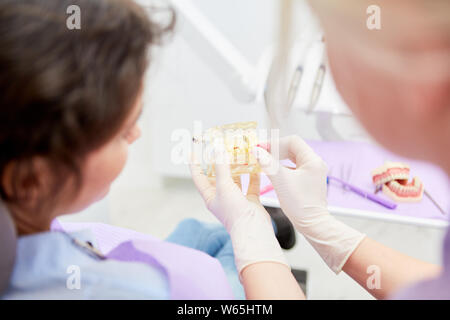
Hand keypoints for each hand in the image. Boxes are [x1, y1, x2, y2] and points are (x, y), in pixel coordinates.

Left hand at [189, 150, 288, 274]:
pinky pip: (251, 183)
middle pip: (218, 175)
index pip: (199, 176)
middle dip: (220, 161)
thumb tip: (218, 150)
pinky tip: (255, 164)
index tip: (194, 150)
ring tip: (240, 152)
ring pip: (235, 178)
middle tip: (223, 146)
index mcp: (210, 196)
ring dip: (237, 166)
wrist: (253, 230)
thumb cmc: (233, 212)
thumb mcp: (224, 187)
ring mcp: (236, 198)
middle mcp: (222, 196)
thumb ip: (221, 168)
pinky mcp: (250, 200)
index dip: (195, 163)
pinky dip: (253, 174)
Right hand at [254, 136, 365, 272]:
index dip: (275, 142)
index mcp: (312, 160)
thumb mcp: (281, 181)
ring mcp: (312, 172)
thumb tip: (256, 151)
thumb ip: (268, 163)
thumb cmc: (300, 204)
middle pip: (293, 148)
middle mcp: (315, 164)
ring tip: (264, 161)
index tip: (261, 148)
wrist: (312, 224)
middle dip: (275, 149)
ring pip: (292, 158)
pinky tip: (272, 172)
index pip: (293, 141)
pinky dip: (282, 167)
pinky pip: (293, 168)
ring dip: (278, 158)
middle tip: (260, 153)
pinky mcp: (308, 181)